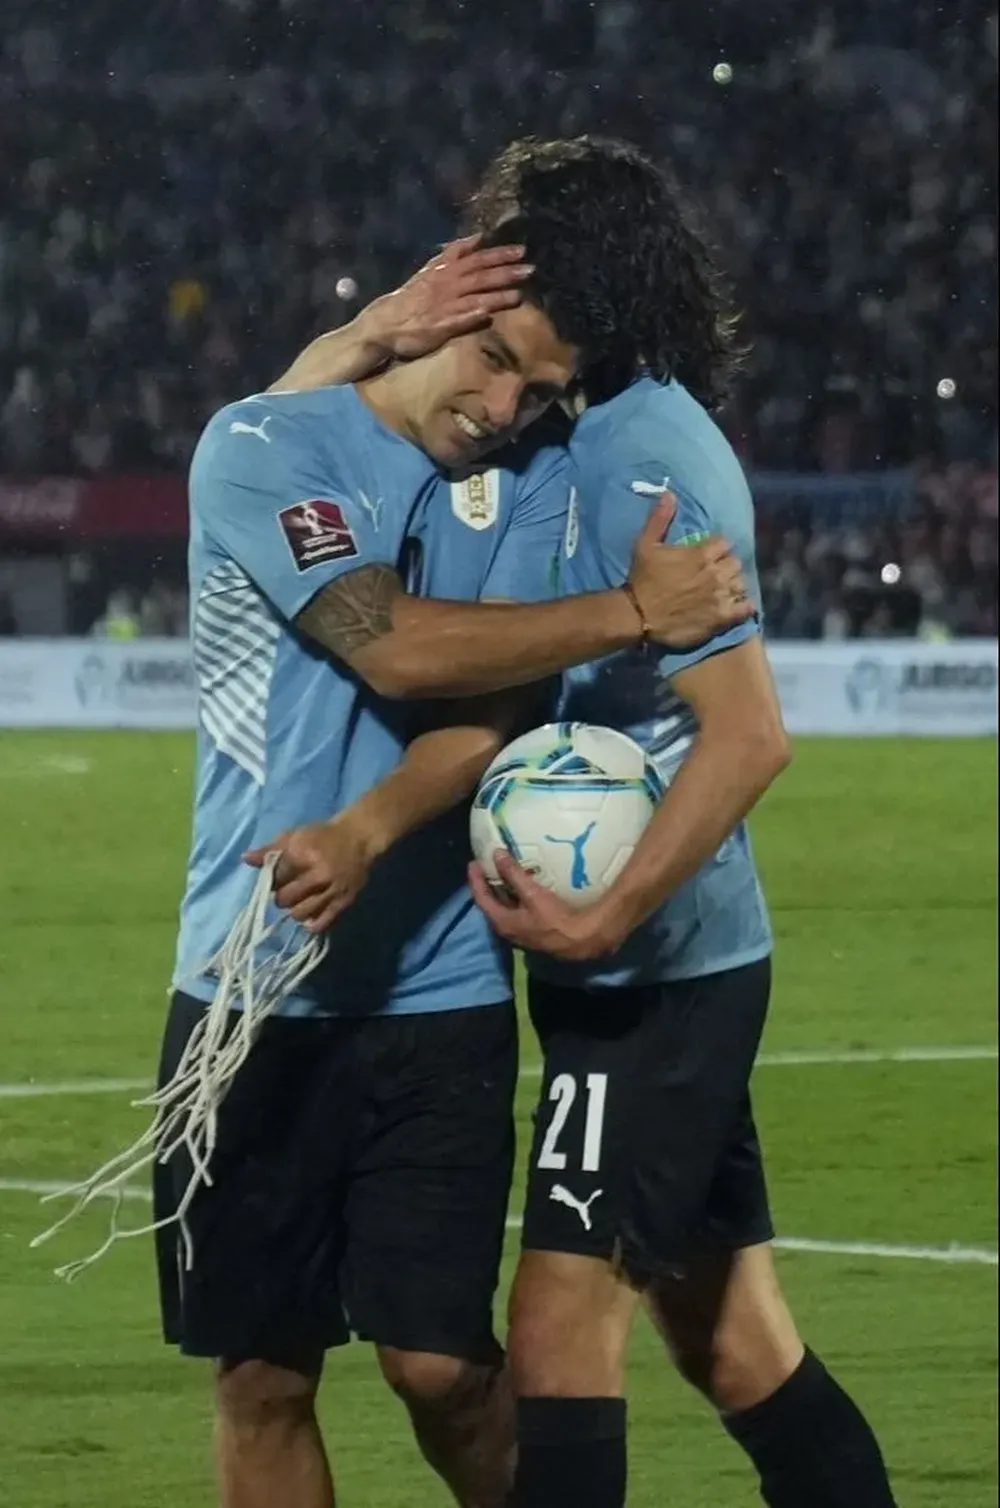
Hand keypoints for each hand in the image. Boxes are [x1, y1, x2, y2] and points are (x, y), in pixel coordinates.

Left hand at [244, 814, 380, 932]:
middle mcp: (318, 873)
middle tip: (289, 891)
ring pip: (300, 914)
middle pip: (285, 899)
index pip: (275, 878)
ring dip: (295, 910)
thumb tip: (245, 859)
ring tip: (300, 901)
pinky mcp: (344, 902)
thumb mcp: (294, 836)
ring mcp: (333, 890)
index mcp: (303, 853)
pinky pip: (322, 923)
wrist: (360, 838)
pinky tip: (310, 915)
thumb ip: (270, 850)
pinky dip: (311, 924)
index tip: (279, 878)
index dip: (273, 880)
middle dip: (282, 897)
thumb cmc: (323, 836)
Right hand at [360, 235, 533, 360]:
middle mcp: (446, 284)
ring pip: (474, 296)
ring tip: (520, 294)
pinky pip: (460, 319)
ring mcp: (444, 305)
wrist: (384, 323)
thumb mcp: (431, 269)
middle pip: (480, 275)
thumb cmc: (411, 298)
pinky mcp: (440, 326)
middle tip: (530, 269)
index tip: (521, 250)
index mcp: (445, 270)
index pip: (476, 258)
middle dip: (506, 271)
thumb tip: (478, 237)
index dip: (499, 253)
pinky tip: (491, 314)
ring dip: (498, 295)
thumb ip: (454, 253)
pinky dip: (475, 315)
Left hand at [468, 851, 624, 961]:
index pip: (480, 898)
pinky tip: (524, 886)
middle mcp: (507, 929)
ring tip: (504, 871)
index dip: (475, 879)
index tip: (474, 862)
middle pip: (491, 903)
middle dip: (488, 884)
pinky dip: (515, 896)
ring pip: (505, 907)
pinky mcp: (533, 929)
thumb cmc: (554, 919)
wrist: (580, 940)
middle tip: (488, 865)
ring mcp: (520, 931)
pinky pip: (517, 909)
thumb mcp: (532, 894)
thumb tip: (497, 854)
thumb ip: (513, 874)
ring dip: (502, 890)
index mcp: (501, 921)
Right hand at [626, 493, 754, 648]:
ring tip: (724, 590)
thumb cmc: (641, 579)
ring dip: (734, 585)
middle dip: (727, 566)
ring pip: (741, 583)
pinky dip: (744, 606)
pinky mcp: (722, 617)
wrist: (638, 615)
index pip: (724, 542)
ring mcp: (721, 595)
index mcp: (701, 553)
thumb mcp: (645, 544)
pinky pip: (746, 608)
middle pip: (735, 562)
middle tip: (715, 574)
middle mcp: (715, 572)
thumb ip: (660, 518)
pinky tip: (737, 606)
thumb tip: (670, 493)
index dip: (717, 548)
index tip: (709, 554)